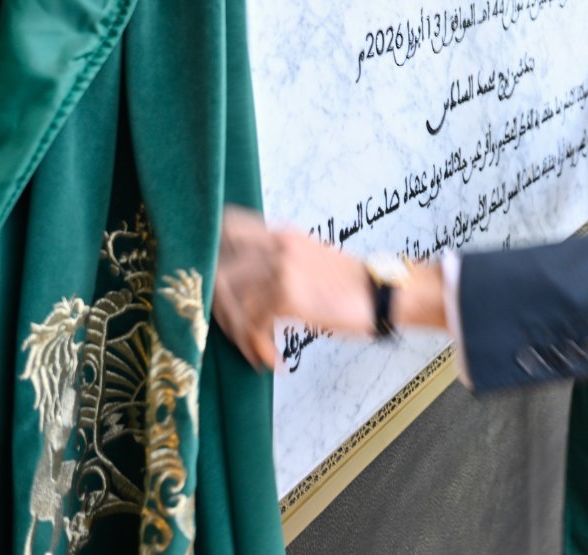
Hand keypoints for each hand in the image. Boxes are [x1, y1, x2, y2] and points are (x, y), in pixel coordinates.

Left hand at [213, 207, 372, 368]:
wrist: (382, 293)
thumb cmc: (349, 285)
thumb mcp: (310, 261)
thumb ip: (277, 265)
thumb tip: (247, 290)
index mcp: (282, 235)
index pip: (230, 228)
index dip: (209, 248)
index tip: (206, 274)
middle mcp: (277, 246)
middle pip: (221, 271)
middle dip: (218, 308)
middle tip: (232, 331)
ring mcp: (280, 268)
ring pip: (233, 302)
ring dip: (239, 334)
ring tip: (254, 350)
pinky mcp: (287, 294)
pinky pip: (253, 325)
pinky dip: (258, 347)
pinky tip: (272, 359)